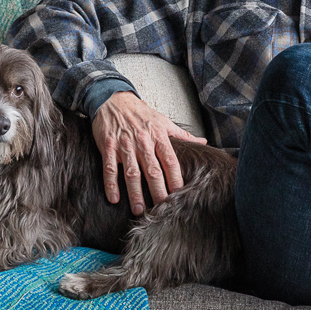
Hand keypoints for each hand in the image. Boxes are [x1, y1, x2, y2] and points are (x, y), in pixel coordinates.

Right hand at [92, 90, 206, 213]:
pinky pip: (110, 168)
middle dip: (158, 191)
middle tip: (162, 209)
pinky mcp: (108, 147)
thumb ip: (182, 135)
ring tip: (139, 210)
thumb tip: (203, 143)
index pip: (170, 161)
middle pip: (153, 171)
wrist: (113, 99)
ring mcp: (125, 145)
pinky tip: (114, 198)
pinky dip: (111, 184)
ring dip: (135, 193)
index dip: (176, 178)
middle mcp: (143, 142)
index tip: (180, 194)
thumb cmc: (140, 113)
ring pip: (131, 173)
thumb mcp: (164, 121)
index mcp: (158, 136)